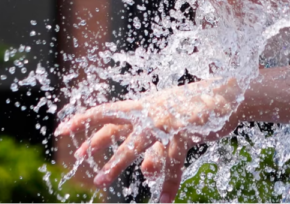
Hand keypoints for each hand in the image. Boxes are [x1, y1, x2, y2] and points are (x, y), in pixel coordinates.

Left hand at [55, 79, 242, 203]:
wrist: (229, 96)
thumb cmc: (196, 111)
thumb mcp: (171, 130)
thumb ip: (155, 150)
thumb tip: (145, 172)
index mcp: (144, 107)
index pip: (108, 112)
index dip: (85, 121)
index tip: (61, 130)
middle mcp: (151, 111)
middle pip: (117, 127)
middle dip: (97, 145)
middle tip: (79, 162)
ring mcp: (167, 120)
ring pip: (138, 143)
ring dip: (118, 162)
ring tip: (102, 179)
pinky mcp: (185, 130)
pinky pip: (173, 162)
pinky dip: (170, 183)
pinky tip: (165, 202)